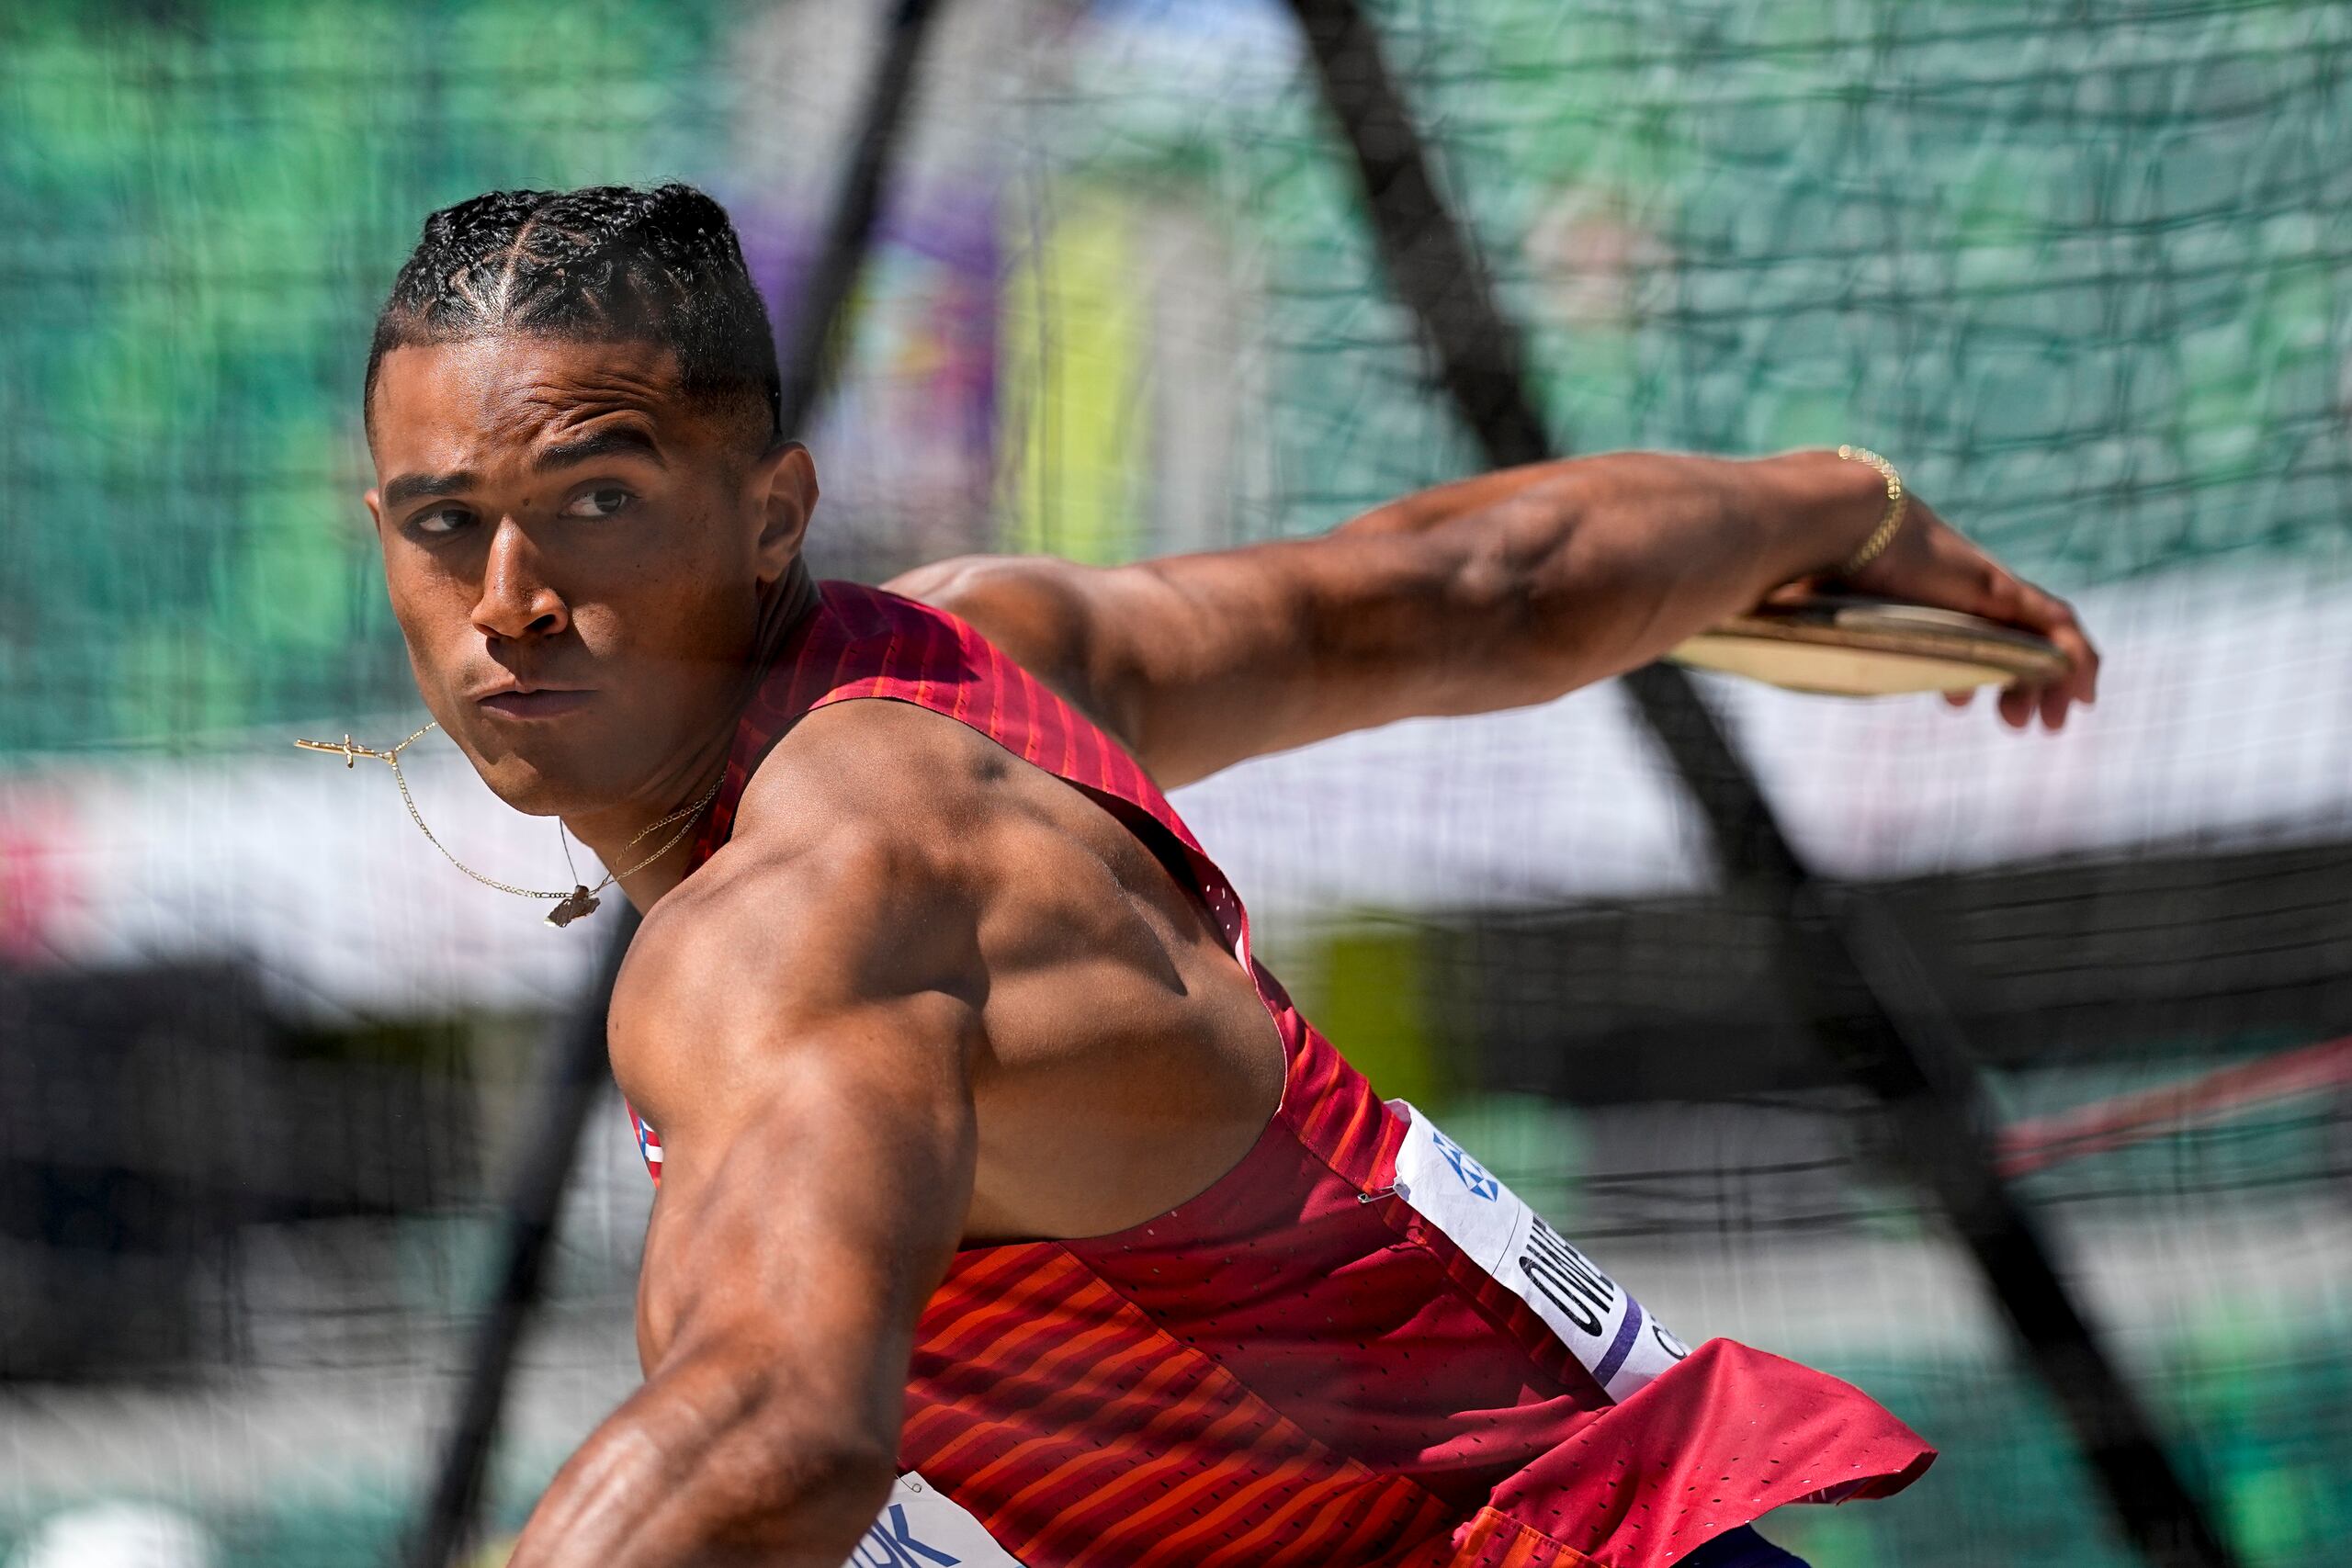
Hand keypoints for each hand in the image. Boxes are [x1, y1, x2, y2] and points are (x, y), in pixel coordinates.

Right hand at [1779, 490, 2099, 730]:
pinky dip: (2077, 659)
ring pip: (2036, 636)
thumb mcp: (1796, 619)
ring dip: (2049, 681)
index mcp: (1908, 599)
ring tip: (2050, 723)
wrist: (1823, 518)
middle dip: (2016, 682)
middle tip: (2013, 722)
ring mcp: (1978, 588)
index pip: (1954, 631)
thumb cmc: (1795, 567)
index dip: (1966, 668)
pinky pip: (2057, 625)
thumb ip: (1788, 638)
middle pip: (2002, 636)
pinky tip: (2082, 694)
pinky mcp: (2001, 590)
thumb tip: (1735, 654)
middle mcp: (1949, 592)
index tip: (1955, 702)